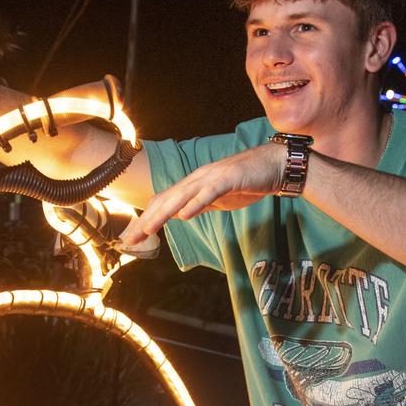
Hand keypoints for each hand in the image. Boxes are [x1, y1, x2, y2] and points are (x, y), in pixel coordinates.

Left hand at [120, 142, 285, 244]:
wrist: (276, 166)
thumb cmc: (248, 182)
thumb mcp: (218, 198)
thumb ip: (199, 204)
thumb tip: (181, 214)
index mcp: (194, 184)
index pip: (164, 202)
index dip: (146, 219)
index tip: (132, 238)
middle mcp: (198, 178)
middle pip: (166, 199)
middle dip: (145, 219)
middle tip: (129, 239)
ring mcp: (213, 177)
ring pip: (182, 195)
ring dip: (163, 213)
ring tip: (148, 229)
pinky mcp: (229, 179)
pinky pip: (209, 192)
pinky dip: (196, 203)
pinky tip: (184, 215)